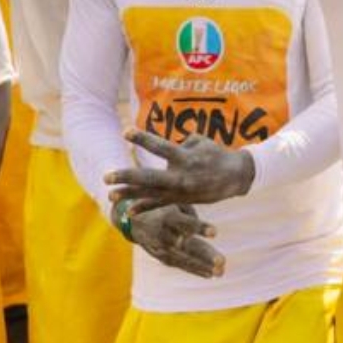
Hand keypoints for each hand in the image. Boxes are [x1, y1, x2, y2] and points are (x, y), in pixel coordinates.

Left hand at [106, 130, 255, 214]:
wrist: (236, 177)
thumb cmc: (216, 154)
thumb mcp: (199, 142)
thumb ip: (178, 145)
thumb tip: (162, 150)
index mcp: (185, 157)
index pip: (160, 146)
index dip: (142, 138)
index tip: (125, 131)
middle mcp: (180, 176)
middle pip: (148, 177)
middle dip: (127, 177)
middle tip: (107, 176)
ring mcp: (179, 191)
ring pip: (150, 194)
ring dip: (129, 195)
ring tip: (111, 195)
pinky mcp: (181, 200)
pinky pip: (160, 205)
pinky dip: (145, 207)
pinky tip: (129, 210)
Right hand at [123, 202, 225, 278]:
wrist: (132, 220)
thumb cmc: (159, 205)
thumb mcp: (172, 201)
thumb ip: (188, 213)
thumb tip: (200, 230)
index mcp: (166, 216)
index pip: (185, 223)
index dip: (200, 227)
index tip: (215, 232)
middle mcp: (163, 234)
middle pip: (187, 246)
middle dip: (205, 255)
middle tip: (222, 261)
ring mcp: (161, 248)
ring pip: (185, 259)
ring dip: (203, 266)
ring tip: (220, 272)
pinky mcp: (161, 257)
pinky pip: (180, 265)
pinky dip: (194, 270)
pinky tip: (210, 274)